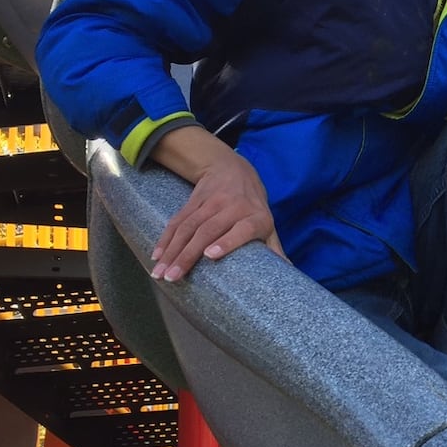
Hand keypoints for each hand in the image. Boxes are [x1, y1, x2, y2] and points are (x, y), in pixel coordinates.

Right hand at [147, 125, 286, 281]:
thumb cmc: (254, 207)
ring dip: (172, 251)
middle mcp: (232, 208)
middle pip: (208, 231)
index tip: (211, 255)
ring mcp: (211, 203)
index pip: (241, 229)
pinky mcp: (194, 201)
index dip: (227, 241)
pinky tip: (157, 255)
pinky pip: (177, 221)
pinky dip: (165, 239)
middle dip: (188, 255)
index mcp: (255, 217)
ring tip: (160, 273)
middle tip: (173, 278)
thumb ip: (274, 248)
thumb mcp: (268, 224)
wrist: (234, 169)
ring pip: (188, 228)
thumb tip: (289, 273)